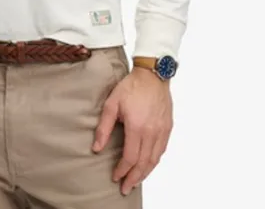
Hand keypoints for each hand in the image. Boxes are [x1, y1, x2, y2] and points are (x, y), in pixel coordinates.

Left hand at [91, 66, 172, 194]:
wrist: (152, 75)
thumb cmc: (131, 87)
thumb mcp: (111, 104)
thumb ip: (104, 128)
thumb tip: (96, 148)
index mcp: (136, 126)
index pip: (130, 157)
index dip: (122, 170)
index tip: (115, 177)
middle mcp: (152, 131)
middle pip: (143, 163)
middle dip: (133, 178)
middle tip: (125, 188)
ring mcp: (162, 130)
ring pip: (154, 160)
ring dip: (145, 173)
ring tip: (135, 181)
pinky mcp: (168, 128)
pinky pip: (161, 150)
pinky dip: (154, 162)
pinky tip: (147, 166)